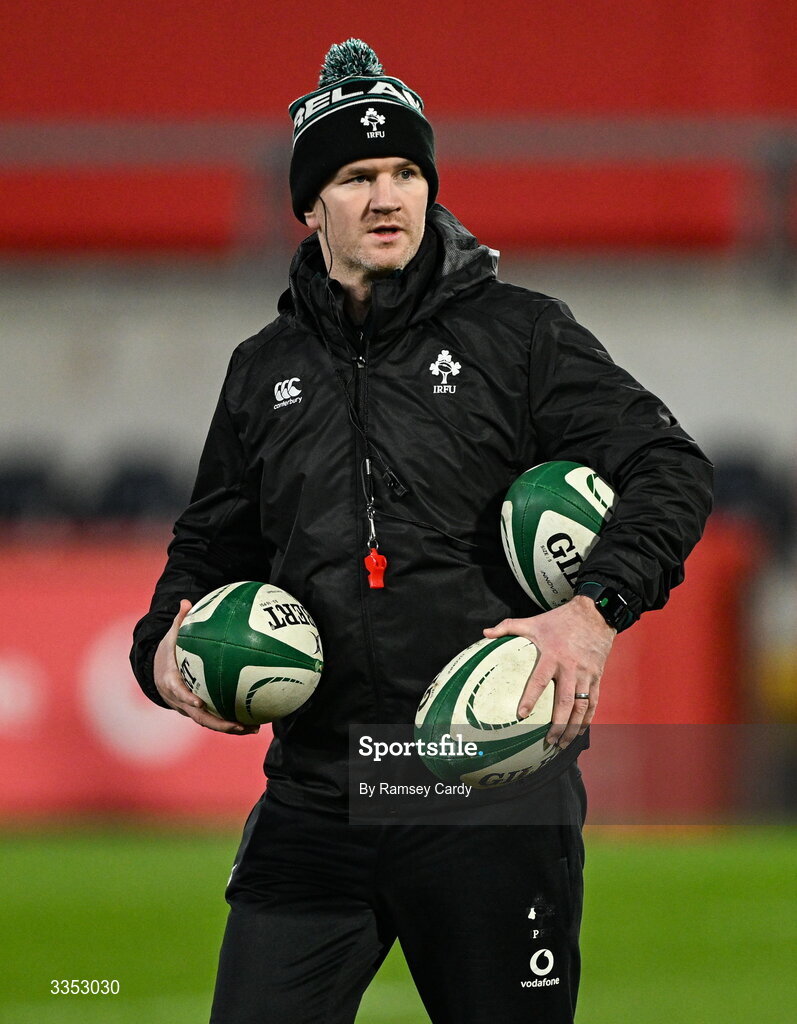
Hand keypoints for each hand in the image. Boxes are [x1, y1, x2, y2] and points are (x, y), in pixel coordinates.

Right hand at [153, 599, 259, 734]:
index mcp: (171, 683)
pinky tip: (256, 720)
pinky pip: (218, 718)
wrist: (156, 674)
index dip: (187, 699)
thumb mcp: (170, 638)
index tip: (198, 703)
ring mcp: (190, 709)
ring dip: (231, 728)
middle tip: (237, 725)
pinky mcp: (200, 712)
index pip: (178, 693)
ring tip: (253, 728)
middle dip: (218, 723)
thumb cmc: (167, 654)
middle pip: (198, 717)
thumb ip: (179, 622)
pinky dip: (234, 720)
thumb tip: (185, 601)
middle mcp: (181, 701)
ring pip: (210, 722)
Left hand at [483, 596, 614, 748]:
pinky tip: (580, 732)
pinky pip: (593, 701)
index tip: (522, 715)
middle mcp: (571, 667)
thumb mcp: (533, 621)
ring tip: (563, 744)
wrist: (595, 614)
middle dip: (558, 724)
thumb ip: (508, 627)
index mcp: (553, 655)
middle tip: (549, 741)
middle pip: (565, 701)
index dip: (531, 698)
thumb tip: (484, 633)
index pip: (540, 680)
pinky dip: (587, 719)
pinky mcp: (597, 677)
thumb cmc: (560, 619)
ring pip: (581, 706)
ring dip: (573, 727)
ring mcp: (586, 674)